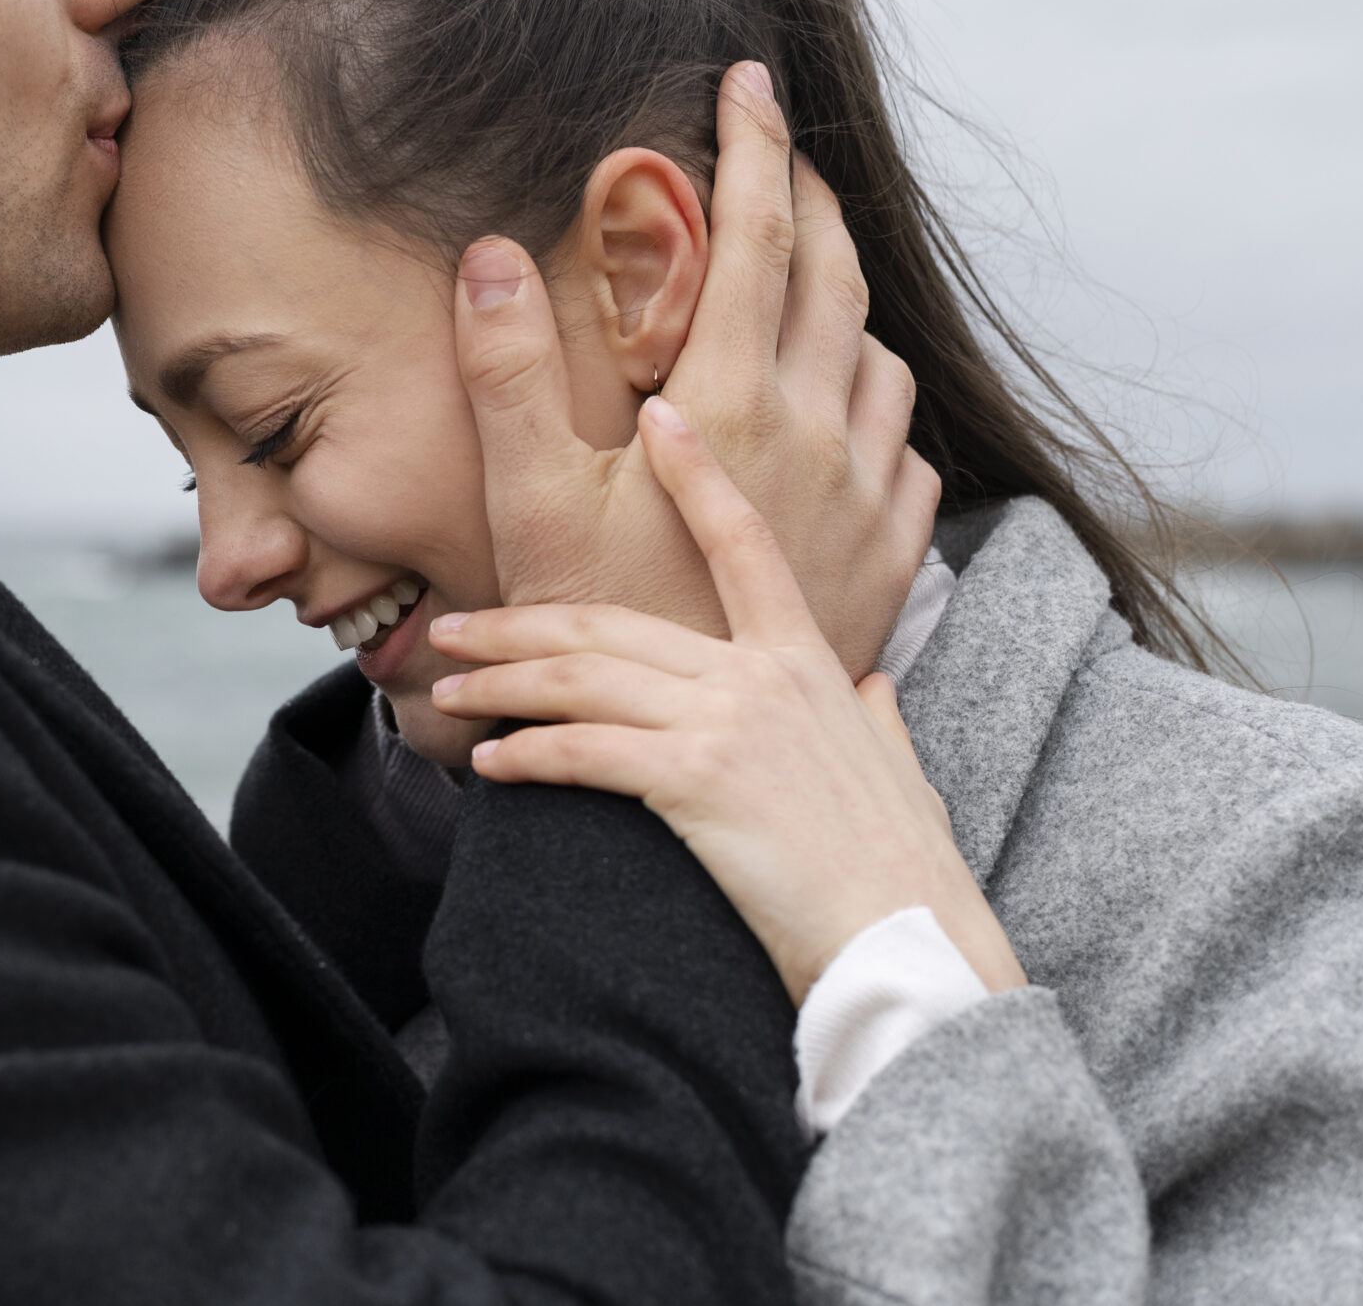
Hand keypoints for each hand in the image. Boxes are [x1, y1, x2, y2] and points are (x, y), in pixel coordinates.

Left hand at [429, 394, 1024, 1005]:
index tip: (658, 417)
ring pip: (583, 678)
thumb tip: (872, 685)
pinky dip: (527, 755)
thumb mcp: (899, 768)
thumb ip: (874, 715)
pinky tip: (489, 765)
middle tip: (456, 623)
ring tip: (448, 691)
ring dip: (502, 685)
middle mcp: (763, 675)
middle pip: (612, 623)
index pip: (743, 541)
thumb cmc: (904, 872)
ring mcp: (730, 723)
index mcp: (808, 660)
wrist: (914, 945)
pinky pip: (585, 752)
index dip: (698, 473)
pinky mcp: (700, 781)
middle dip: (520, 621)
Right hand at [456, 62, 937, 675]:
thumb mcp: (529, 501)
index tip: (749, 78)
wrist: (694, 771)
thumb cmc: (593, 632)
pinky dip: (875, 402)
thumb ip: (506, 372)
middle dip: (809, 195)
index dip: (753, 144)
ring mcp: (867, 495)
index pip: (756, 234)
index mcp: (730, 403)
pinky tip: (842, 412)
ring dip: (844, 298)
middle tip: (778, 151)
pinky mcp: (892, 554)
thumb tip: (487, 252)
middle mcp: (817, 433)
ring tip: (803, 277)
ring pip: (878, 355)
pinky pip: (906, 447)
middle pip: (835, 273)